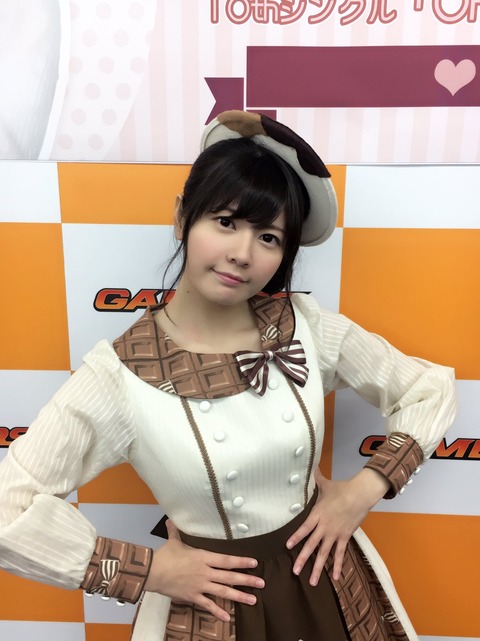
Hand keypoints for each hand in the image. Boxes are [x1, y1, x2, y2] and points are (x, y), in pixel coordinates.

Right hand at [144, 520, 263, 621]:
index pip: (227, 559)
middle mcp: (205, 572)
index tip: (254, 563)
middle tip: (262, 583)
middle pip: (230, 576)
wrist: (153, 572)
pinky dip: (218, 612)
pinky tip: (228, 617)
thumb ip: (175, 531)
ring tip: (253, 600)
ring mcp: (200, 585)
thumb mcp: (174, 541)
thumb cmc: (165, 555)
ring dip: (239, 596)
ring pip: (223, 591)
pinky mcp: (193, 597)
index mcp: (203, 557)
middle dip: (247, 580)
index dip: (241, 561)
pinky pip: (208, 605)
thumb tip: (171, 519)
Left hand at [286, 468, 388, 584]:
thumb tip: (308, 466)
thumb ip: (314, 478)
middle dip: (302, 559)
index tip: (287, 546)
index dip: (295, 537)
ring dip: (318, 568)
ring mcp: (335, 533)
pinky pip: (341, 553)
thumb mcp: (324, 484)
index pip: (304, 528)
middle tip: (294, 571)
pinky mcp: (345, 536)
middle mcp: (325, 526)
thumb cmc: (341, 488)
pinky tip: (336, 578)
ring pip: (325, 553)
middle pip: (312, 545)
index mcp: (317, 514)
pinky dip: (338, 565)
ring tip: (312, 581)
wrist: (361, 494)